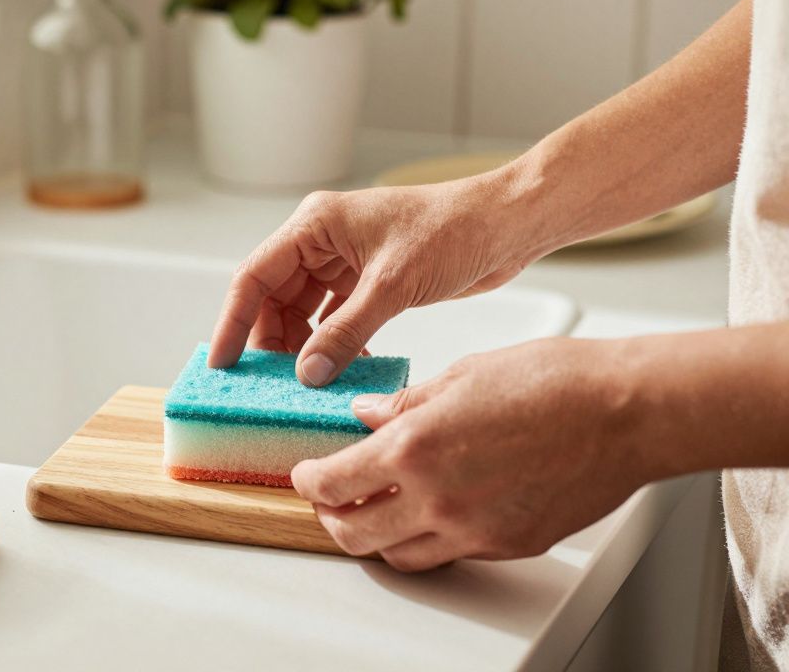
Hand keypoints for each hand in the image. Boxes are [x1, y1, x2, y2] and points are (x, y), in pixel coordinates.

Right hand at [208, 177, 545, 385]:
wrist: (508, 225)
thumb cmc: (455, 230)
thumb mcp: (393, 285)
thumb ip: (346, 331)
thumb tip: (307, 373)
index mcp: (315, 224)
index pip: (256, 276)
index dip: (234, 321)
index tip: (223, 363)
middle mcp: (322, 240)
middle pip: (274, 297)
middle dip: (270, 341)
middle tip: (267, 385)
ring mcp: (344, 261)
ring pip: (302, 312)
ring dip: (302, 348)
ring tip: (302, 385)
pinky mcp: (367, 281)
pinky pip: (333, 319)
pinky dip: (332, 345)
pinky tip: (339, 371)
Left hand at [290, 337, 654, 570]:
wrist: (626, 413)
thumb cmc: (554, 382)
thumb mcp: (461, 376)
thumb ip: (404, 403)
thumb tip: (366, 414)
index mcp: (414, 449)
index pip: (332, 483)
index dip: (308, 479)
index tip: (305, 471)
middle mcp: (437, 500)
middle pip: (354, 534)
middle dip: (330, 517)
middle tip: (327, 498)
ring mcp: (472, 530)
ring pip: (397, 555)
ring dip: (373, 537)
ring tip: (372, 510)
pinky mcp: (506, 545)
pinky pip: (447, 555)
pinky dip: (424, 540)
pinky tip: (427, 514)